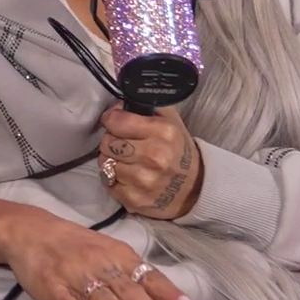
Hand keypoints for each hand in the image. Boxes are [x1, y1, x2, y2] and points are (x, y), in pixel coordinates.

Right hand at [0, 207, 194, 299]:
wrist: (30, 230)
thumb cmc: (75, 243)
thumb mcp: (106, 249)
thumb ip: (131, 271)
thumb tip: (163, 297)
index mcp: (116, 254)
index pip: (147, 275)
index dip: (167, 293)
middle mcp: (99, 264)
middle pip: (127, 288)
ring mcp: (75, 276)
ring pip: (101, 298)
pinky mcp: (53, 288)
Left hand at [99, 105, 203, 219]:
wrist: (195, 189)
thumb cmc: (177, 150)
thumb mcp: (170, 121)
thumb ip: (143, 106)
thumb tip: (116, 99)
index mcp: (163, 132)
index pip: (117, 121)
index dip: (111, 120)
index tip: (115, 123)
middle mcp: (154, 156)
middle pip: (108, 142)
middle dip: (112, 141)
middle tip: (123, 144)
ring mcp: (144, 180)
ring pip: (105, 163)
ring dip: (111, 161)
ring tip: (126, 161)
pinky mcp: (135, 200)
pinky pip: (108, 183)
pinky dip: (113, 180)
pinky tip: (127, 178)